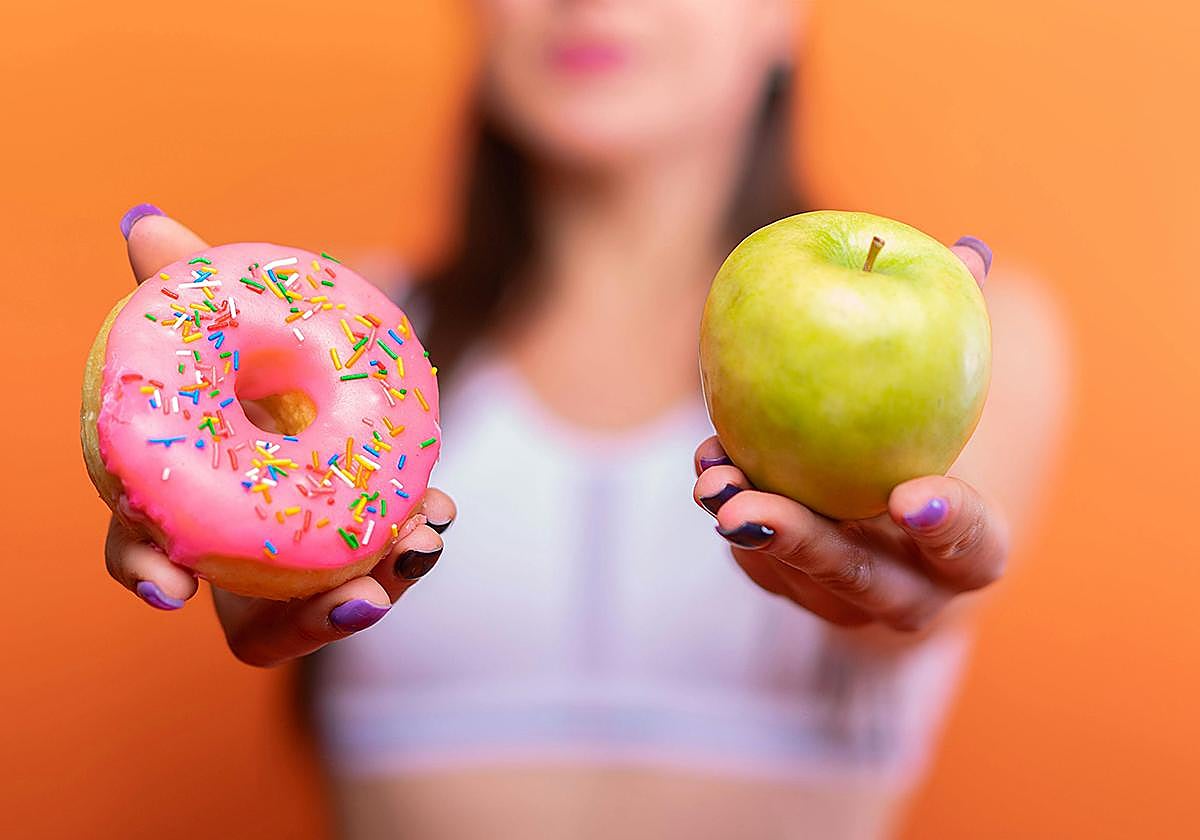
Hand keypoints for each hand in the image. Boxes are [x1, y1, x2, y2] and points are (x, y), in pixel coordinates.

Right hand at [103, 205, 455, 665]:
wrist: (304, 385)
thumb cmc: (249, 366)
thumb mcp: (224, 321)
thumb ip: (186, 282)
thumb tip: (145, 221)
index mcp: (183, 502)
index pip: (143, 548)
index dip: (146, 571)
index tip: (171, 591)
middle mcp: (238, 555)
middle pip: (255, 621)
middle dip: (307, 620)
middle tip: (359, 599)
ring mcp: (301, 571)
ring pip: (330, 609)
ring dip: (380, 588)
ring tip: (423, 545)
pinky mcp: (355, 558)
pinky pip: (380, 572)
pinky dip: (409, 550)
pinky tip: (438, 518)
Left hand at [691, 237, 1006, 632]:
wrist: (891, 518)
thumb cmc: (929, 437)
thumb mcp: (950, 394)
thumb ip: (959, 332)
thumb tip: (969, 248)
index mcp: (969, 551)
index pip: (972, 548)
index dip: (950, 526)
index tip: (910, 496)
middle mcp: (910, 591)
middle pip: (862, 580)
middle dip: (803, 544)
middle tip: (750, 507)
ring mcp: (843, 600)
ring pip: (795, 578)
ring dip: (748, 529)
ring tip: (710, 481)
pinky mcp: (790, 586)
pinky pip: (757, 558)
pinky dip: (733, 509)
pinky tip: (708, 466)